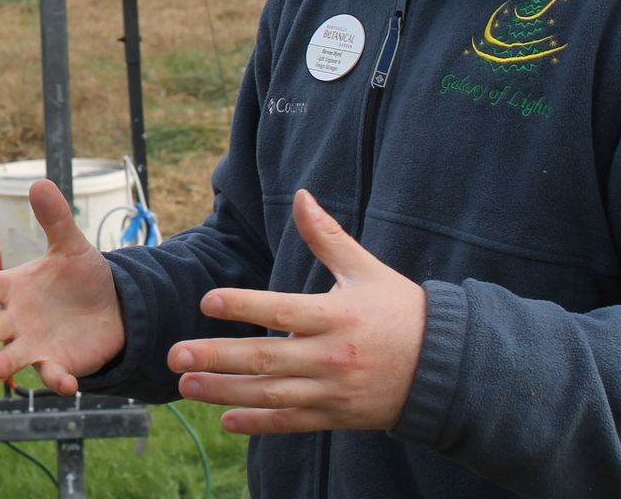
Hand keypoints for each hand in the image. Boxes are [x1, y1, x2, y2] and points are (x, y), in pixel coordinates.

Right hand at [0, 178, 124, 394]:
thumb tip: (39, 182)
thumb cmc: (81, 277)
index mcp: (14, 288)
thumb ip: (55, 219)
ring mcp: (34, 344)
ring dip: (4, 364)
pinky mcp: (58, 364)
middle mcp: (17, 319)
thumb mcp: (71, 246)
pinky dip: (56, 381)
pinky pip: (52, 375)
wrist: (113, 309)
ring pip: (11, 357)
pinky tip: (66, 383)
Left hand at [169, 189, 425, 434]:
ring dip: (225, 391)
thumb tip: (301, 195)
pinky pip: (292, 422)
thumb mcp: (366, 270)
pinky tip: (226, 420)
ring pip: (271, 395)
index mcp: (337, 317)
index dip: (244, 305)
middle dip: (217, 357)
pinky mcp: (337, 415)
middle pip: (267, 359)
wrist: (446, 368)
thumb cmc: (400, 311)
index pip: (283, 311)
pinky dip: (259, 424)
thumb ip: (328, 236)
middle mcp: (333, 357)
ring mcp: (333, 390)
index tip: (207, 300)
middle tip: (175, 355)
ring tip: (185, 386)